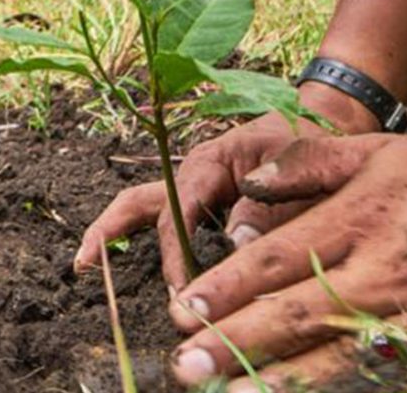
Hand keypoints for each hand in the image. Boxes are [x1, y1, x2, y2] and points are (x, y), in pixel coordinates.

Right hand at [73, 83, 379, 290]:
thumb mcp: (296, 169)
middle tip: (83, 264)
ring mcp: (196, 185)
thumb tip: (237, 245)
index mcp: (210, 161)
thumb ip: (269, 207)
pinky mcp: (206, 199)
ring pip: (145, 207)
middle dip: (111, 230)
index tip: (180, 288)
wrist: (322, 119)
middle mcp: (195, 174)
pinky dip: (155, 241)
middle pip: (140, 200)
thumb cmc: (309, 140)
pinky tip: (144, 268)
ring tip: (86, 264)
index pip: (179, 210)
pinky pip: (171, 219)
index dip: (175, 251)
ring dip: (116, 231)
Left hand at [166, 134, 406, 390]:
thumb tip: (250, 180)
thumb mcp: (393, 151)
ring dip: (278, 381)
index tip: (184, 313)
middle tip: (185, 369)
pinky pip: (392, 380)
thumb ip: (315, 162)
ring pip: (335, 360)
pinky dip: (351, 389)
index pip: (277, 258)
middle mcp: (387, 268)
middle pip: (295, 314)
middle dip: (234, 346)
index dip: (224, 290)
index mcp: (366, 214)